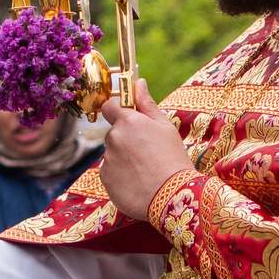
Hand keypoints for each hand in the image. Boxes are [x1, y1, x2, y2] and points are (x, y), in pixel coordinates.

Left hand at [97, 81, 188, 223]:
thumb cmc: (173, 158)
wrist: (172, 195)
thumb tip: (138, 82)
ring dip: (123, 159)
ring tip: (145, 171)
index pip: (109, 107)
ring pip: (112, 154)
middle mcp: (113, 138)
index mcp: (128, 121)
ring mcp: (107, 159)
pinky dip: (121, 176)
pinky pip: (111, 173)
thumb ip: (147, 104)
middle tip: (147, 153)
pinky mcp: (105, 179)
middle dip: (125, 139)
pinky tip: (138, 182)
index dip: (116, 111)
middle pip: (113, 133)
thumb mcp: (165, 127)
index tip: (127, 119)